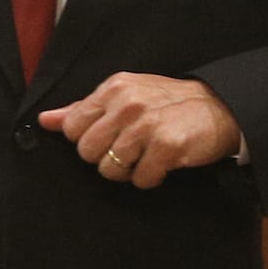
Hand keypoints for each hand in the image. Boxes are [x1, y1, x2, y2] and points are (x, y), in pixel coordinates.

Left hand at [44, 71, 242, 186]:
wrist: (221, 108)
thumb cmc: (169, 104)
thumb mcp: (126, 95)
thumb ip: (84, 109)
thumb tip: (45, 120)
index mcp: (113, 88)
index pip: (72, 128)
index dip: (88, 141)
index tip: (110, 138)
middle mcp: (127, 103)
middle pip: (88, 152)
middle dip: (106, 159)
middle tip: (130, 151)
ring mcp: (146, 125)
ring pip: (110, 170)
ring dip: (130, 171)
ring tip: (147, 156)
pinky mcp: (166, 147)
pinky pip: (140, 180)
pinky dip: (152, 178)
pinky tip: (164, 163)